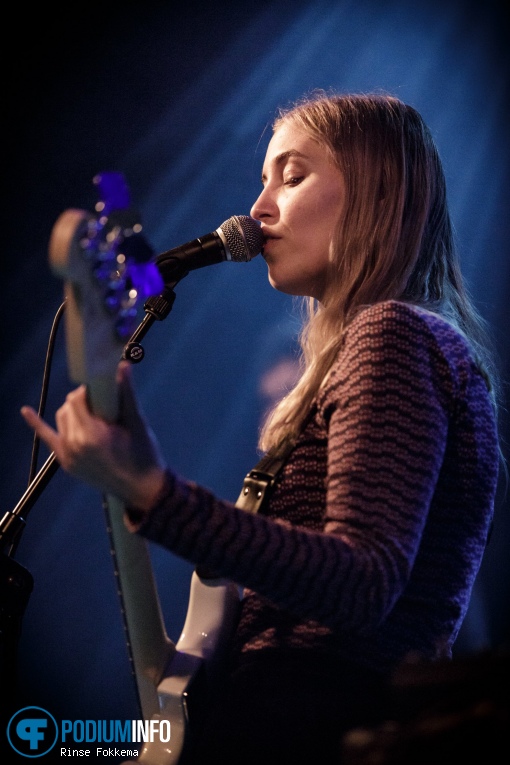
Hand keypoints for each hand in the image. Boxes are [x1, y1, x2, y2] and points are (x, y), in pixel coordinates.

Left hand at [21, 361, 166, 509]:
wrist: (141, 489)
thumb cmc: (143, 455)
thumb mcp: (137, 423)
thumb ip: (127, 393)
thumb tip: (123, 365)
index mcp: (91, 434)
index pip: (76, 399)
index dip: (88, 390)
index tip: (102, 389)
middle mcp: (74, 444)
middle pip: (68, 407)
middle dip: (82, 400)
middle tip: (102, 403)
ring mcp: (67, 456)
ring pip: (61, 419)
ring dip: (73, 411)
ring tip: (93, 414)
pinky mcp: (66, 463)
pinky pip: (48, 439)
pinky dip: (36, 424)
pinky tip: (25, 411)